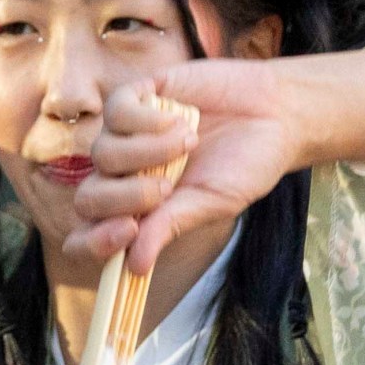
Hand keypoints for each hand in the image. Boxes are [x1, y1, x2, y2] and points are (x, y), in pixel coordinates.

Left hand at [71, 64, 309, 282]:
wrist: (276, 115)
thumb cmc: (244, 166)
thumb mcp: (210, 203)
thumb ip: (170, 226)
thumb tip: (135, 267)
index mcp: (139, 211)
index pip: (90, 236)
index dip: (93, 242)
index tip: (126, 232)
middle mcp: (124, 176)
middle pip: (88, 197)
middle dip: (124, 198)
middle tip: (166, 189)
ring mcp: (126, 136)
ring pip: (103, 153)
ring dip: (147, 153)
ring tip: (190, 144)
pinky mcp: (137, 97)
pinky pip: (117, 113)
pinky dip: (146, 120)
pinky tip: (181, 120)